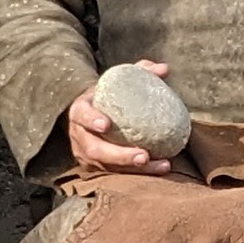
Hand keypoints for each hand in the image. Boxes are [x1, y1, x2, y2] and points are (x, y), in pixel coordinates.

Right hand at [66, 59, 174, 175]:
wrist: (87, 114)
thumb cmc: (106, 96)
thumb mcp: (117, 81)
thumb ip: (140, 71)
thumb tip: (164, 69)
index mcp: (80, 111)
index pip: (82, 115)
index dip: (91, 120)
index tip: (106, 125)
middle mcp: (79, 136)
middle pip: (96, 150)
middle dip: (120, 156)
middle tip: (144, 156)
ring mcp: (85, 154)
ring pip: (108, 166)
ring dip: (135, 169)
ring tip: (161, 165)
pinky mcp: (96, 167)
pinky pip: (116, 173)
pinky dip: (138, 173)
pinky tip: (159, 168)